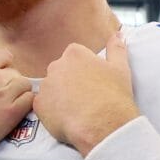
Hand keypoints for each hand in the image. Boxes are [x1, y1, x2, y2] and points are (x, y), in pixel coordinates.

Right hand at [0, 49, 33, 159]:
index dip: (4, 68)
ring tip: (7, 107)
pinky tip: (13, 115)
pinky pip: (29, 102)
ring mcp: (4, 93)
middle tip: (1, 98)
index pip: (6, 56)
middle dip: (12, 84)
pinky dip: (25, 107)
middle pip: (17, 72)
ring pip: (26, 86)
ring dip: (20, 95)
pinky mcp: (11, 112)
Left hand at [33, 32, 139, 156]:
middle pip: (60, 72)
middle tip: (85, 98)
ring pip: (51, 89)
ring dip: (59, 97)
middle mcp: (56, 65)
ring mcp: (45, 85)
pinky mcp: (39, 105)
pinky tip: (67, 118)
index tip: (92, 84)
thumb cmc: (114, 96)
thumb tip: (117, 34)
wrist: (104, 125)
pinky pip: (43, 106)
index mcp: (74, 53)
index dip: (84, 72)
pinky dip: (52, 112)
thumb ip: (116, 48)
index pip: (74, 57)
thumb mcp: (121, 68)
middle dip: (69, 83)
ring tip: (77, 110)